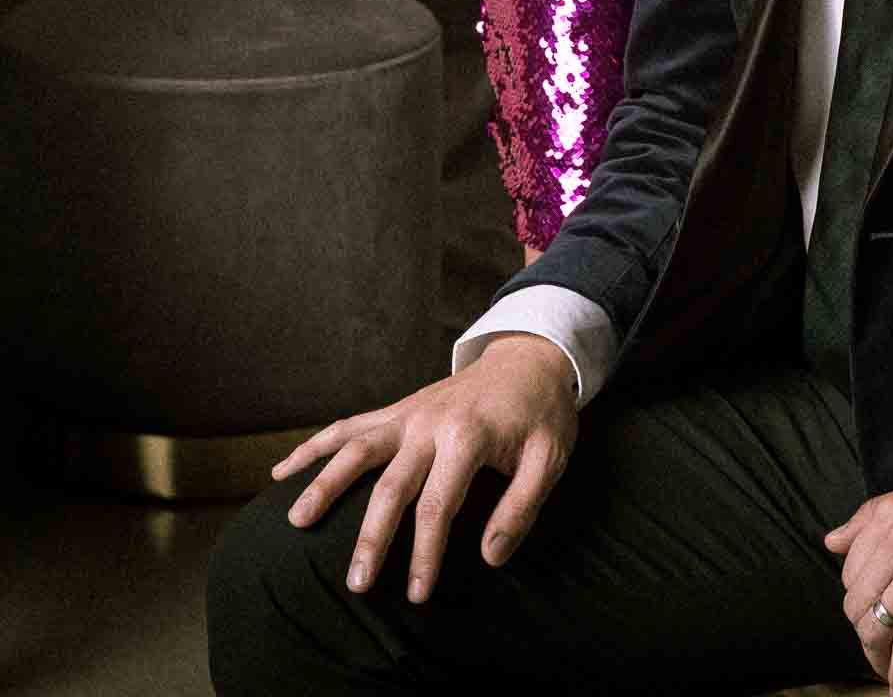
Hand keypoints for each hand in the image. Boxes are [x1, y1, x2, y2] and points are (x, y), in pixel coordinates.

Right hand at [272, 333, 578, 602]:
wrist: (530, 356)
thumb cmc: (541, 413)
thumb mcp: (550, 459)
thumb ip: (521, 508)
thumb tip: (488, 556)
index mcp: (468, 437)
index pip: (439, 505)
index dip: (425, 553)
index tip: (417, 595)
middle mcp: (430, 423)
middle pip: (390, 485)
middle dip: (371, 538)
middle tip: (356, 584)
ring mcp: (409, 413)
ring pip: (356, 449)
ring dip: (324, 483)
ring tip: (295, 521)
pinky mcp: (398, 410)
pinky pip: (349, 426)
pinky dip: (314, 446)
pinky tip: (283, 470)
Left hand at [826, 470, 892, 692]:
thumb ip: (874, 516)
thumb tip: (831, 542)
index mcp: (891, 514)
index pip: (850, 569)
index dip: (858, 595)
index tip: (873, 609)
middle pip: (856, 604)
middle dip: (864, 630)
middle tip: (880, 644)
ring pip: (876, 630)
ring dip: (877, 658)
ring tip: (888, 667)